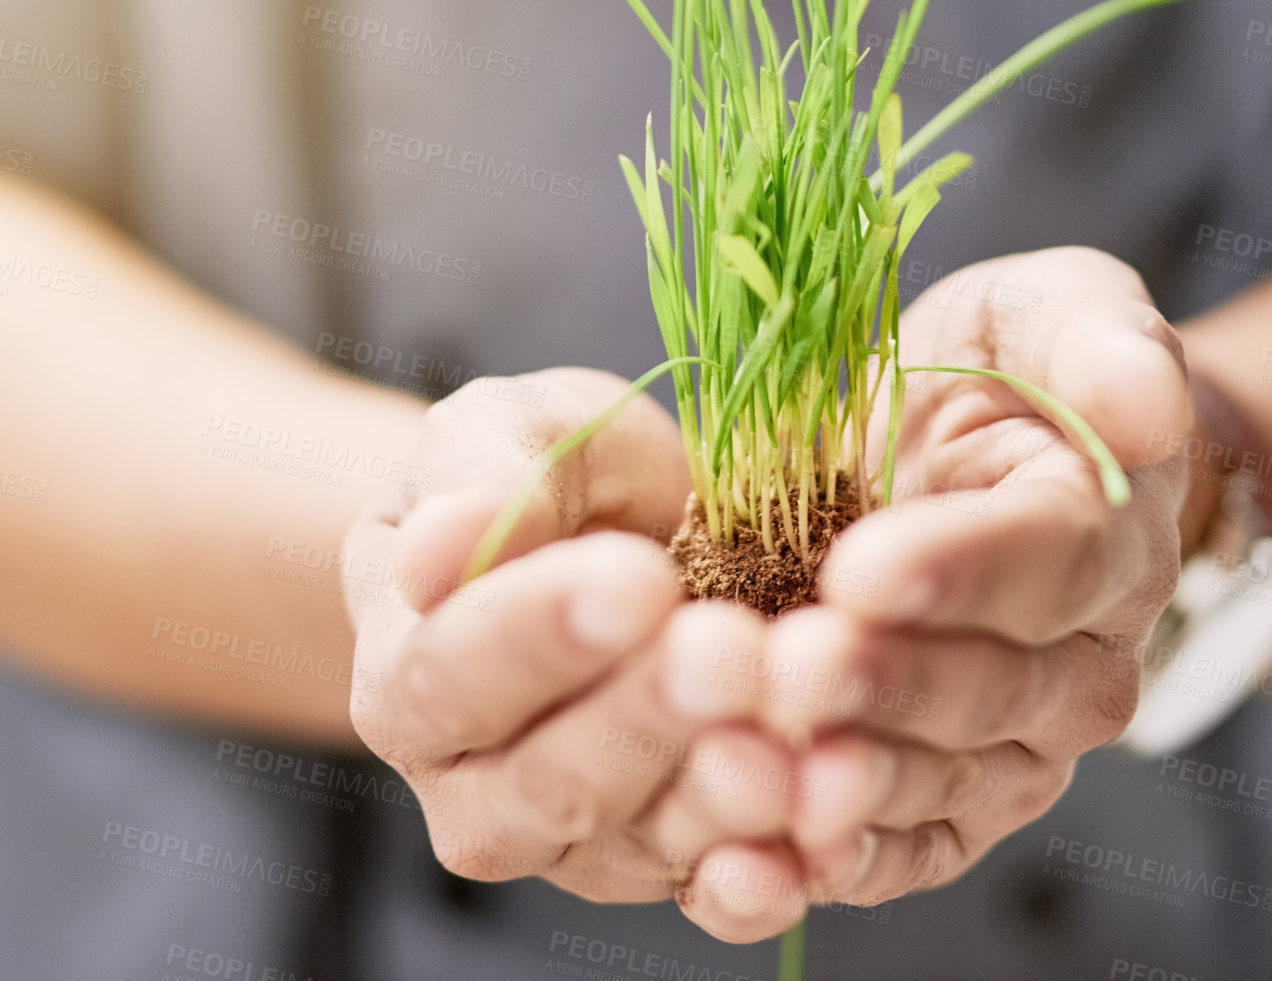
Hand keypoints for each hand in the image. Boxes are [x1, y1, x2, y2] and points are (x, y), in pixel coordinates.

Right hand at [341, 368, 802, 939]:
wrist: (620, 528)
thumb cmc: (548, 472)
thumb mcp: (507, 431)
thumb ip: (474, 480)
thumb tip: (436, 549)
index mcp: (411, 672)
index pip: (455, 670)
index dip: (543, 631)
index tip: (637, 579)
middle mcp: (476, 782)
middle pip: (548, 777)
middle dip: (646, 716)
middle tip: (729, 653)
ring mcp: (576, 836)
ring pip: (637, 841)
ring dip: (717, 800)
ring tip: (787, 746)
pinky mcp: (667, 859)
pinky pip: (711, 887)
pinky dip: (764, 877)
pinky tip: (812, 847)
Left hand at [760, 247, 1188, 908]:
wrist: (978, 450)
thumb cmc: (1007, 368)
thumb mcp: (1052, 308)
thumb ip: (1101, 338)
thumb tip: (1145, 400)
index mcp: (1107, 528)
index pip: (1050, 560)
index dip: (960, 571)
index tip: (862, 570)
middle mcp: (1079, 655)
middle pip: (993, 687)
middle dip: (888, 684)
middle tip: (792, 672)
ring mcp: (1017, 738)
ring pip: (946, 781)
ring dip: (852, 786)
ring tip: (764, 770)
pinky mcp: (952, 791)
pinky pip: (910, 843)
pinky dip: (838, 861)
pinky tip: (762, 861)